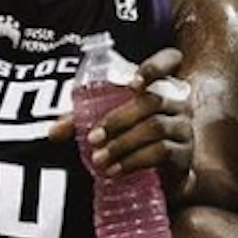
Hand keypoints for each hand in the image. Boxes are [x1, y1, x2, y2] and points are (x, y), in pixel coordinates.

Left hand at [51, 46, 196, 193]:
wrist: (159, 177)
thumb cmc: (132, 139)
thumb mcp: (107, 124)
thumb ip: (81, 121)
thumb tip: (53, 132)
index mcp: (161, 84)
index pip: (170, 60)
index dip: (155, 66)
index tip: (133, 84)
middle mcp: (179, 102)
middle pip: (152, 101)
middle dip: (118, 120)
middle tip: (93, 138)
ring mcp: (184, 127)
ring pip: (156, 128)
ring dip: (123, 144)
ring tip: (100, 159)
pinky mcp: (185, 153)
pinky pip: (162, 152)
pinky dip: (135, 161)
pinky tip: (116, 170)